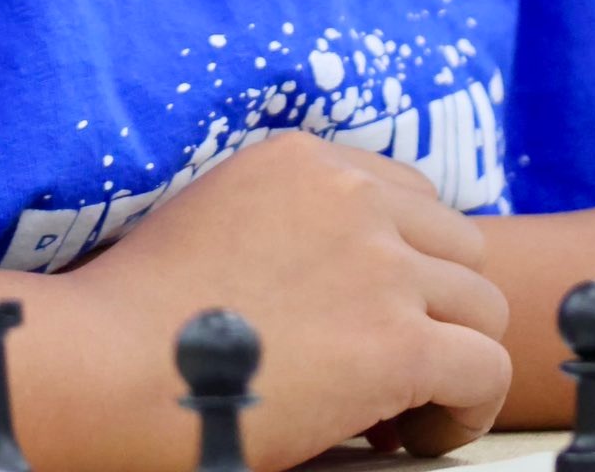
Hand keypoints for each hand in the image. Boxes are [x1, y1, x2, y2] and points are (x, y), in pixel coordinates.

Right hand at [63, 130, 509, 471]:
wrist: (109, 365)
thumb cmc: (138, 313)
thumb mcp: (214, 215)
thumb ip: (285, 222)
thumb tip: (335, 282)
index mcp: (302, 160)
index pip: (407, 195)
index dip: (405, 265)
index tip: (372, 317)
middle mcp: (350, 195)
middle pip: (459, 245)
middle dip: (436, 308)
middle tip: (391, 370)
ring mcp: (378, 264)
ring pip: (483, 306)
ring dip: (454, 359)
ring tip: (403, 410)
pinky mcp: (396, 342)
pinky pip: (485, 370)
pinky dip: (466, 410)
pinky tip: (417, 435)